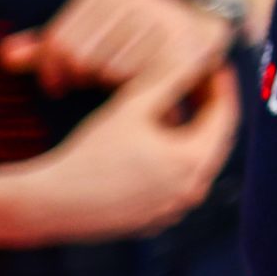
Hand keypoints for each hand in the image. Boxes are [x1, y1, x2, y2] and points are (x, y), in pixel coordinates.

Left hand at [0, 0, 234, 95]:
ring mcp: (159, 15)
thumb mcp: (88, 36)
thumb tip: (3, 56)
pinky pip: (139, 78)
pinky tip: (140, 83)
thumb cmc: (131, 38)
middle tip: (96, 81)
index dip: (49, 71)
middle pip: (81, 58)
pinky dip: (134, 89)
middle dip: (83, 78)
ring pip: (108, 70)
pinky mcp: (180, 40)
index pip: (58, 40)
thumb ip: (48, 47)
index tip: (58, 85)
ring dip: (111, 84)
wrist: (201, 27)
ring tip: (122, 77)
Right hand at [11, 62, 238, 246]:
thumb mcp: (132, 109)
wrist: (52, 203)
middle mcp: (192, 190)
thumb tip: (196, 56)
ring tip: (178, 103)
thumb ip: (168, 80)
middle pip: (214, 139)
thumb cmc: (90, 155)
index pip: (225, 115)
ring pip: (196, 162)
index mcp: (193, 162)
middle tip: (197, 79)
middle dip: (209, 106)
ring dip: (192, 132)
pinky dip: (176, 158)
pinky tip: (158, 138)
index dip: (221, 85)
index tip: (214, 65)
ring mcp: (175, 208)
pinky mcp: (157, 219)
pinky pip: (177, 182)